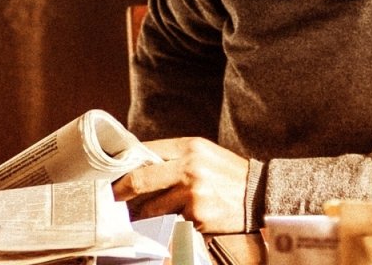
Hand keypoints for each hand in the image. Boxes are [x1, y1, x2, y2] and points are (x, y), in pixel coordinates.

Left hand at [112, 137, 248, 232]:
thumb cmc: (228, 174)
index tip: (112, 174)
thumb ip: (174, 157)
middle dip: (120, 192)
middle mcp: (190, 168)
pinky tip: (173, 222)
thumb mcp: (204, 154)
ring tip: (141, 214)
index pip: (145, 152)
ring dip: (142, 213)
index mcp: (190, 147)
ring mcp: (193, 194)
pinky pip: (170, 223)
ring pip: (151, 208)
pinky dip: (167, 225)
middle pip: (139, 180)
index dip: (124, 165)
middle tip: (110, 198)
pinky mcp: (197, 217)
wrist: (260, 194)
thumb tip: (137, 165)